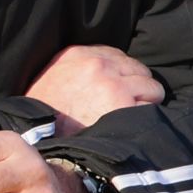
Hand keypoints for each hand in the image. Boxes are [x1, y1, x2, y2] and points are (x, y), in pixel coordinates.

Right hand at [23, 44, 164, 136]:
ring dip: (145, 99)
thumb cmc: (46, 114)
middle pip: (135, 67)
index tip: (116, 86)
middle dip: (135, 84)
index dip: (120, 72)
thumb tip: (100, 70)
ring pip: (151, 85)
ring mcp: (112, 83)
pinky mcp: (124, 104)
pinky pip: (152, 101)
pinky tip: (131, 123)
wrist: (40, 139)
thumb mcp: (51, 80)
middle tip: (124, 102)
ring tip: (129, 113)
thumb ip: (74, 68)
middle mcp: (95, 64)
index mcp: (75, 55)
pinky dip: (147, 113)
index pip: (113, 54)